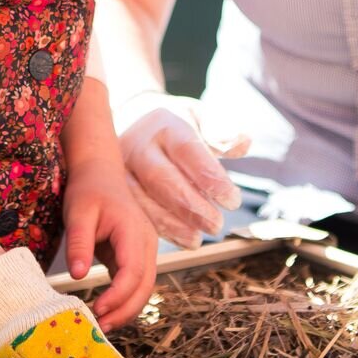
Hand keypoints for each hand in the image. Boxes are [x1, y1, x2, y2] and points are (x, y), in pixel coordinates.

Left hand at [63, 158, 158, 328]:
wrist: (101, 173)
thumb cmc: (89, 190)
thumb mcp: (78, 213)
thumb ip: (79, 243)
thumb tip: (77, 275)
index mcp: (134, 231)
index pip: (133, 272)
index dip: (118, 295)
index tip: (97, 310)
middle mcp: (147, 243)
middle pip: (145, 286)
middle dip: (125, 311)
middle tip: (100, 328)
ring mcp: (145, 250)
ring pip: (144, 288)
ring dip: (126, 309)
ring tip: (102, 325)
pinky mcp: (136, 255)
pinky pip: (135, 282)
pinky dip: (124, 299)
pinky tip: (106, 311)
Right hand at [116, 94, 250, 247]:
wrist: (131, 121)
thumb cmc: (173, 126)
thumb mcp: (198, 118)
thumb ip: (221, 132)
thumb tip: (243, 141)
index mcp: (165, 124)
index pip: (188, 151)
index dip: (211, 177)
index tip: (233, 200)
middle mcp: (138, 144)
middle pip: (162, 178)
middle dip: (190, 206)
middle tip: (216, 225)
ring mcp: (121, 168)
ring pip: (141, 199)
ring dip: (171, 224)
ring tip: (197, 239)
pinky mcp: (114, 189)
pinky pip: (132, 212)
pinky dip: (157, 230)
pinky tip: (180, 239)